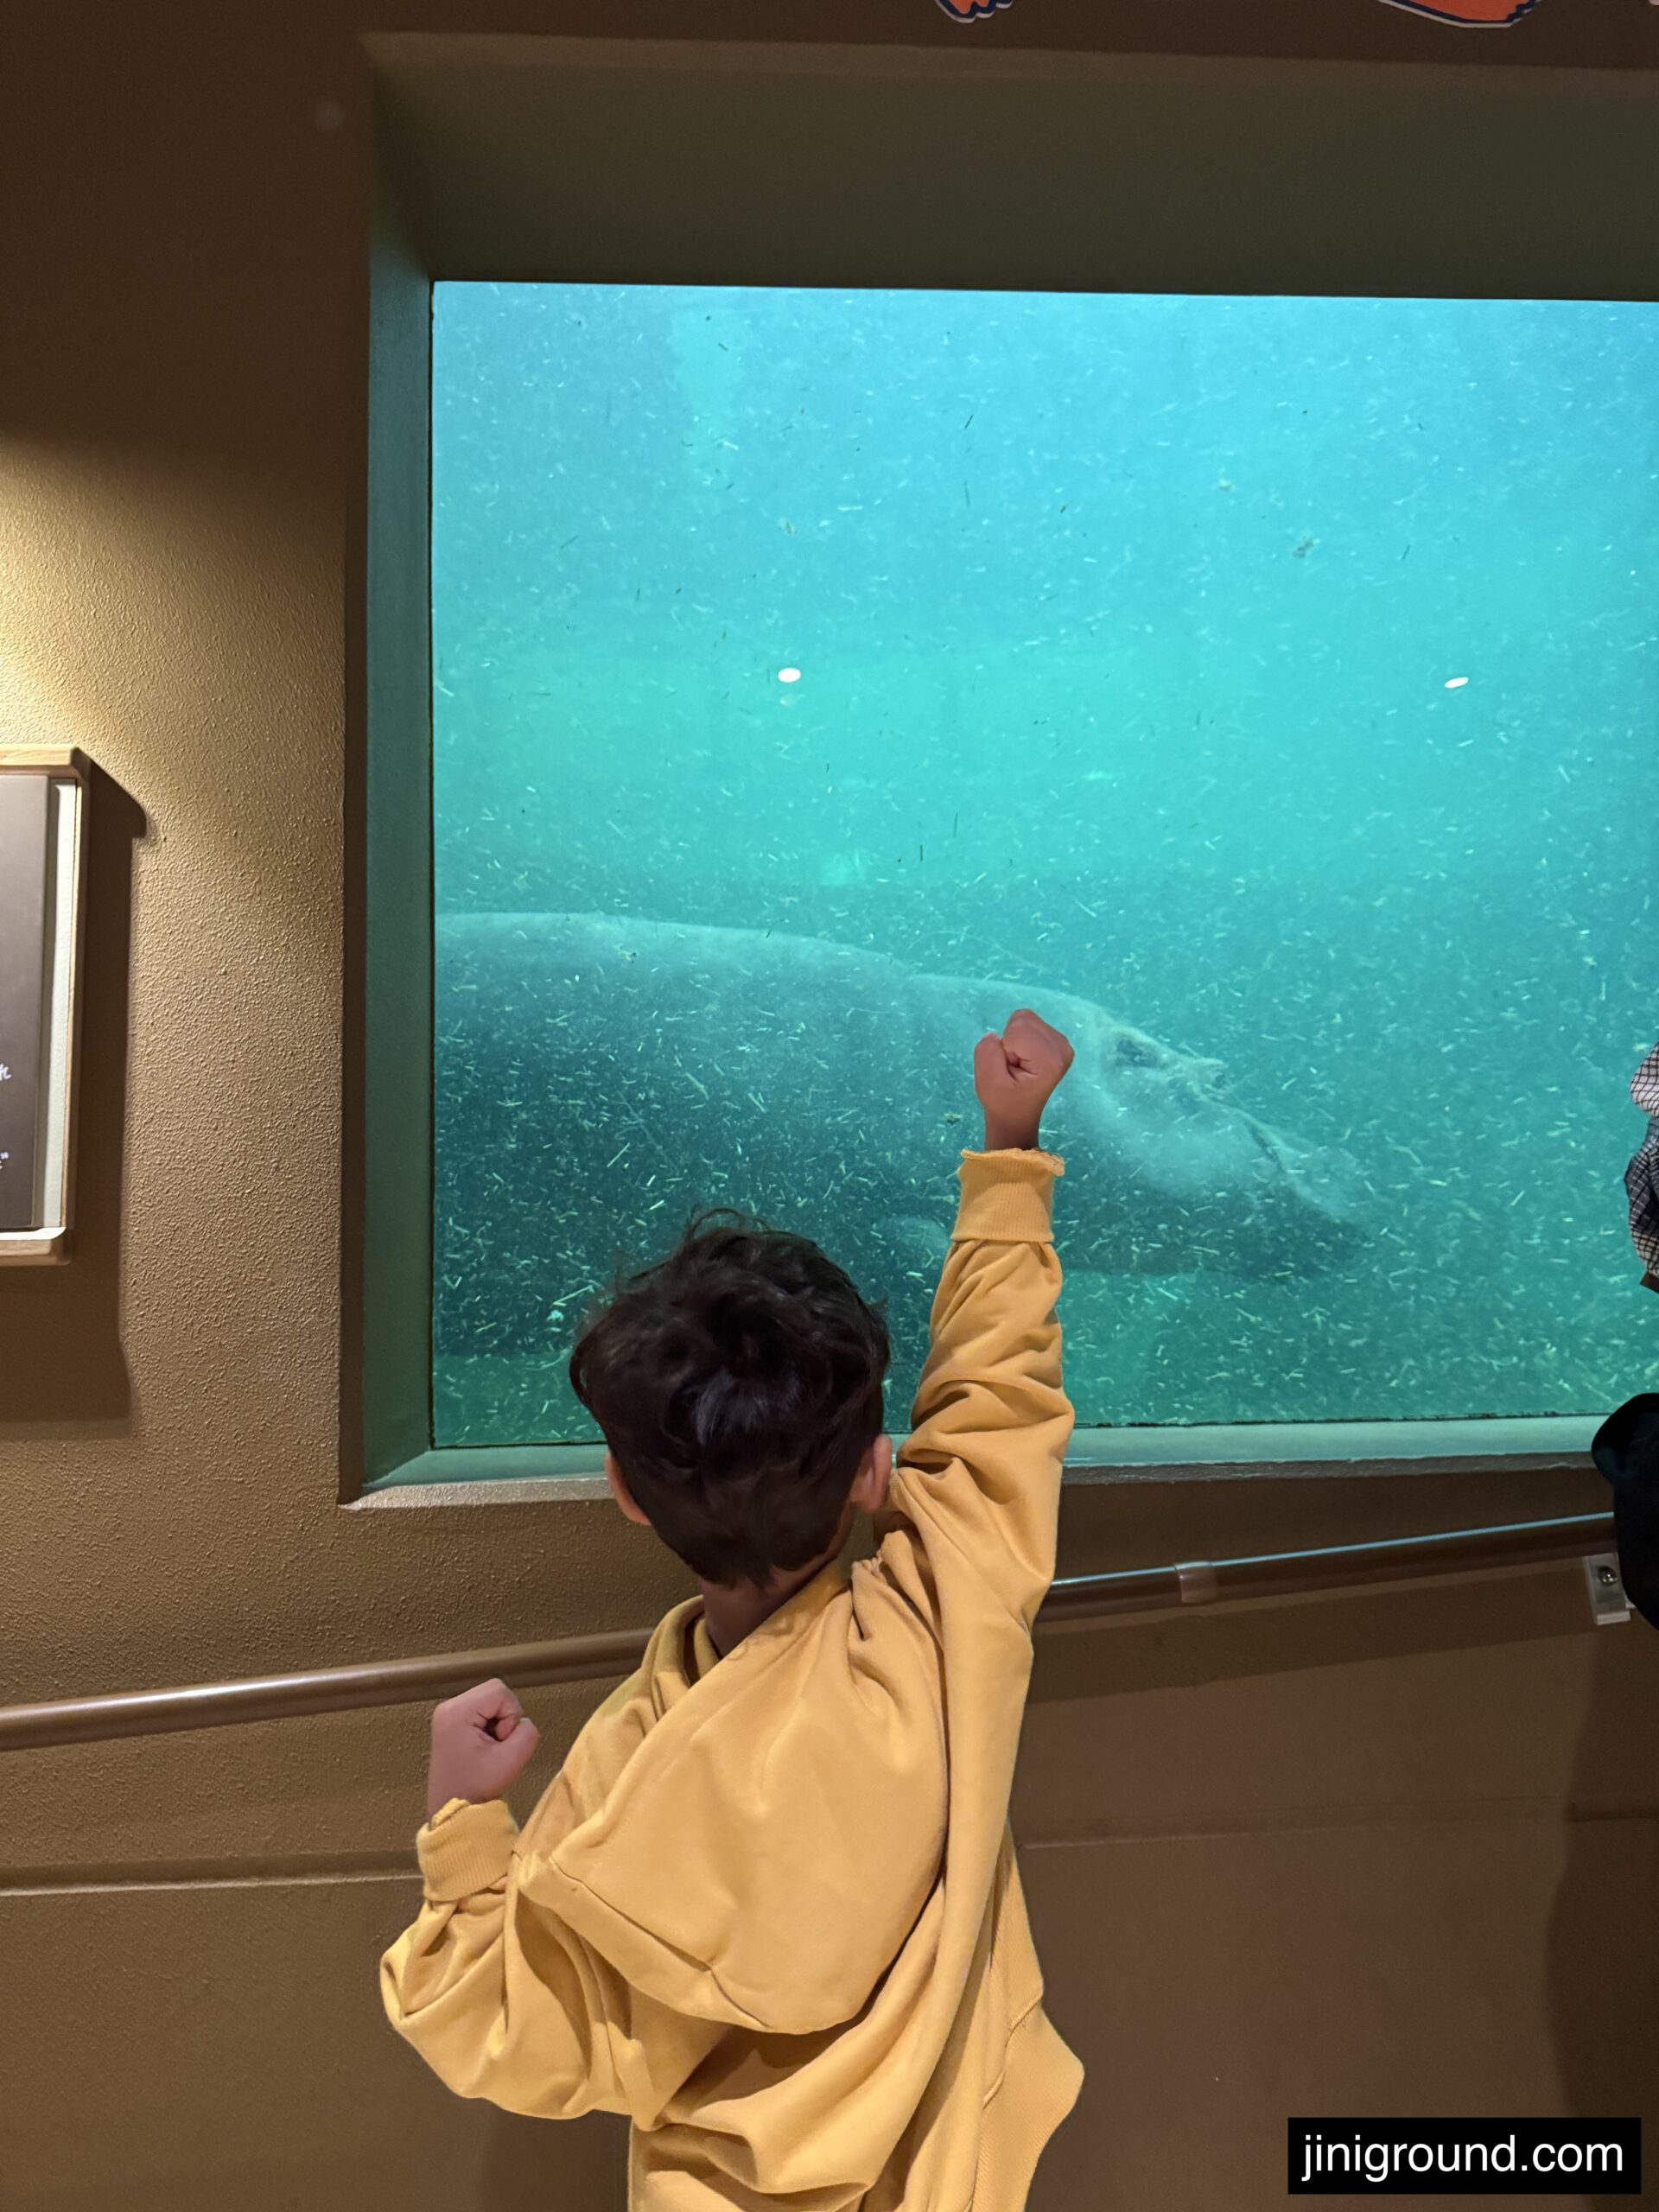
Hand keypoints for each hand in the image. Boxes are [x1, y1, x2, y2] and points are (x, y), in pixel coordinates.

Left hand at [425, 1677, 539, 1820]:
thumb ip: (528, 1731)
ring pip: (490, 1700)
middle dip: (504, 1718)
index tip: (499, 1742)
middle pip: (494, 1692)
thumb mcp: (513, 1759)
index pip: (500, 1691)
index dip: (510, 1715)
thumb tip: (521, 1722)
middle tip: (495, 1746)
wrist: (453, 1809)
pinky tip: (481, 1747)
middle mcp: (448, 1706)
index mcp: (457, 1711)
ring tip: (487, 1748)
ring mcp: (446, 1713)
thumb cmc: (477, 1787)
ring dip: (497, 1722)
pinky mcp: (450, 1722)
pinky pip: (481, 1710)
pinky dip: (489, 1726)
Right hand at [973, 1008, 1073, 1150]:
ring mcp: (1062, 1043)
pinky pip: (1029, 1024)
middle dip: (1010, 1040)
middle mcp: (1062, 1047)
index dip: (1005, 1047)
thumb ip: (987, 1053)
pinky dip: (1020, 1039)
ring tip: (1018, 1064)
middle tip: (1013, 1066)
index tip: (1010, 1069)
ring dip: (1014, 1039)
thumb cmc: (1002, 1102)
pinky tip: (1025, 1060)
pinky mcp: (1057, 1041)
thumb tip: (994, 1035)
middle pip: (1023, 1018)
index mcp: (1050, 1059)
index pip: (1017, 1028)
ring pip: (1025, 1019)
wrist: (1016, 1115)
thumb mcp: (987, 1082)